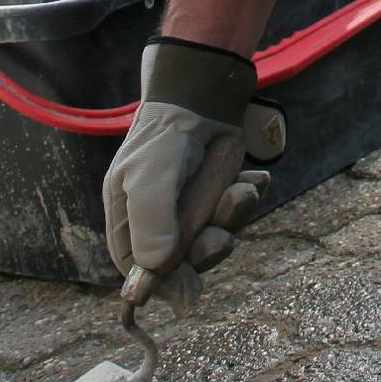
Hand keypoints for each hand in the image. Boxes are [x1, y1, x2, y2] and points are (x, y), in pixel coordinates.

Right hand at [104, 39, 269, 311]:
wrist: (201, 97)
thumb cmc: (165, 136)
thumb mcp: (149, 176)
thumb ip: (151, 221)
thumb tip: (156, 269)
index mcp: (128, 221)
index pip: (138, 271)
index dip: (162, 283)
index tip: (186, 283)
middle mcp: (159, 222)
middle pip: (183, 265)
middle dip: (206, 252)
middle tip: (219, 236)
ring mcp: (191, 212)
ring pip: (216, 240)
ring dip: (232, 219)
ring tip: (242, 192)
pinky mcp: (218, 199)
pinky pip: (238, 216)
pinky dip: (248, 198)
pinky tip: (252, 180)